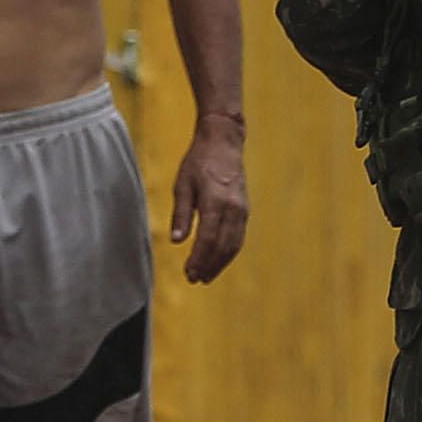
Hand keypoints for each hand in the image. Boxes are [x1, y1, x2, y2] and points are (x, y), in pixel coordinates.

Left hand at [169, 119, 247, 282]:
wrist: (224, 142)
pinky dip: (229, 251)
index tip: (189, 273)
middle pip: (223, 246)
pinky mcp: (244, 209)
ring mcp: (242, 209)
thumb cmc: (199, 161)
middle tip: (195, 279)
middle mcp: (233, 208)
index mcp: (215, 201)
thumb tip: (177, 241)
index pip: (207, 239)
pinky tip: (218, 259)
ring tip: (207, 275)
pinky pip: (239, 236)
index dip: (198, 259)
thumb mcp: (182, 185)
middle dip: (209, 265)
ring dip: (221, 263)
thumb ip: (181, 214)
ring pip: (234, 244)